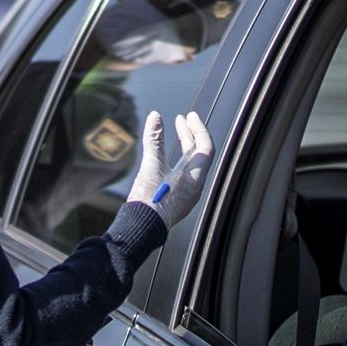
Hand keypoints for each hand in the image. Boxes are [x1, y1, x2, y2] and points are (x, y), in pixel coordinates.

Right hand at [122, 110, 215, 225]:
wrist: (141, 229)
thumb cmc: (150, 201)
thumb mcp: (151, 166)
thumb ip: (154, 139)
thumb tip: (155, 117)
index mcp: (195, 178)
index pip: (205, 147)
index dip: (198, 128)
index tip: (189, 116)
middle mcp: (195, 186)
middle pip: (198, 155)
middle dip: (190, 135)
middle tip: (181, 120)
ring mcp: (186, 195)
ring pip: (190, 165)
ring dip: (184, 147)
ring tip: (176, 133)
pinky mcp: (176, 200)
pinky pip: (183, 175)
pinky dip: (177, 160)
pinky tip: (166, 158)